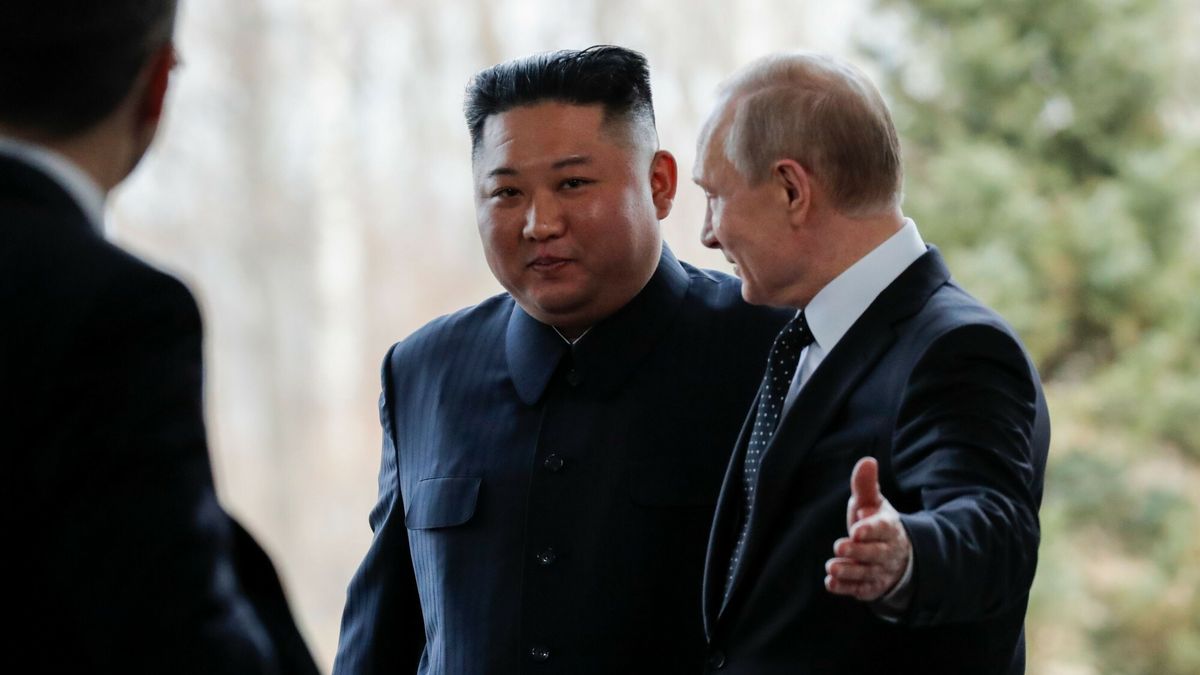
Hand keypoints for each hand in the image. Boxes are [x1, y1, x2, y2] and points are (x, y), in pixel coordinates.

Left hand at [824, 457, 910, 601]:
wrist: (896, 555)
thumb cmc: (876, 522)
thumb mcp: (872, 502)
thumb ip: (866, 485)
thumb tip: (867, 461)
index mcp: (889, 527)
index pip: (883, 528)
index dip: (871, 529)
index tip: (857, 529)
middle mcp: (887, 551)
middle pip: (874, 553)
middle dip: (857, 552)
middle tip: (839, 546)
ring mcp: (880, 571)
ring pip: (866, 573)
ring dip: (849, 571)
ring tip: (831, 567)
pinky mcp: (871, 586)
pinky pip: (860, 590)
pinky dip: (846, 588)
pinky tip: (831, 583)